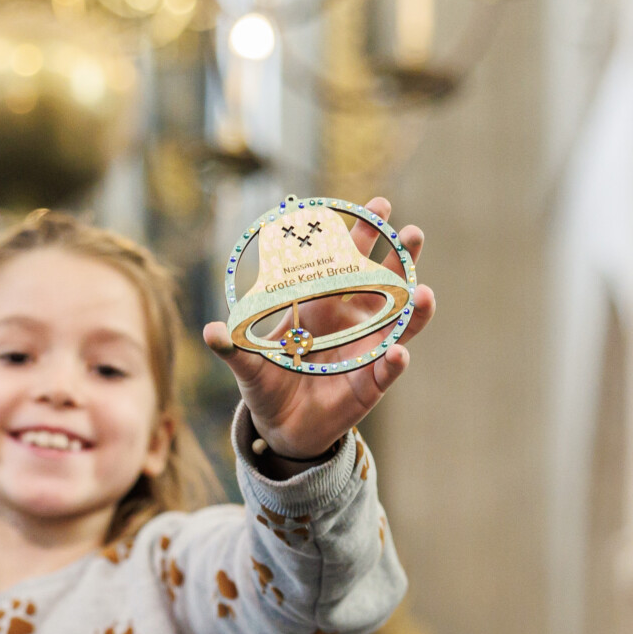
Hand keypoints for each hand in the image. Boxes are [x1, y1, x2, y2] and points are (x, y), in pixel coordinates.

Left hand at [200, 196, 437, 461]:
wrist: (281, 427)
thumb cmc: (267, 384)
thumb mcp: (248, 365)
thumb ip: (232, 348)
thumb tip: (208, 330)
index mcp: (323, 304)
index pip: (347, 262)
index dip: (363, 234)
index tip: (379, 206)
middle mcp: (352, 322)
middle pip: (384, 284)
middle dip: (400, 258)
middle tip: (412, 233)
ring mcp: (366, 351)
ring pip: (399, 324)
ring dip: (414, 308)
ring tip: (424, 292)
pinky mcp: (370, 385)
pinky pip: (387, 370)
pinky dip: (394, 361)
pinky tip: (400, 352)